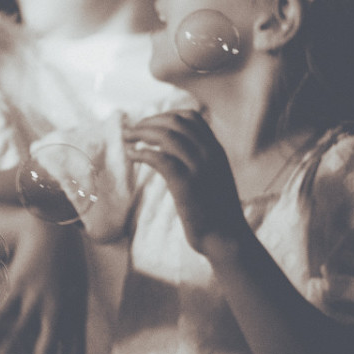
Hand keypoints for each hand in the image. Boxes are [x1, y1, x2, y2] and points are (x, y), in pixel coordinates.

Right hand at [0, 220, 84, 353]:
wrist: (53, 228)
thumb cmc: (65, 259)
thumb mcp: (75, 288)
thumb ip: (67, 313)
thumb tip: (62, 337)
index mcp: (74, 312)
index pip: (76, 353)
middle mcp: (58, 310)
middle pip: (48, 352)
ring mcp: (37, 298)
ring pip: (19, 336)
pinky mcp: (19, 286)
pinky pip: (2, 315)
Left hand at [121, 111, 248, 259]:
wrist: (226, 237)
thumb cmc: (216, 210)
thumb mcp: (213, 176)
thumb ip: (200, 159)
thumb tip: (171, 148)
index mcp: (216, 150)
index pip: (191, 117)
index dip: (166, 115)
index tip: (149, 123)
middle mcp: (209, 153)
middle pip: (175, 122)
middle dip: (149, 122)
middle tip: (132, 130)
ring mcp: (199, 167)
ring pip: (166, 136)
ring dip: (142, 133)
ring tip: (127, 138)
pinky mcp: (186, 184)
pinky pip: (159, 158)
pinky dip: (142, 152)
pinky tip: (132, 155)